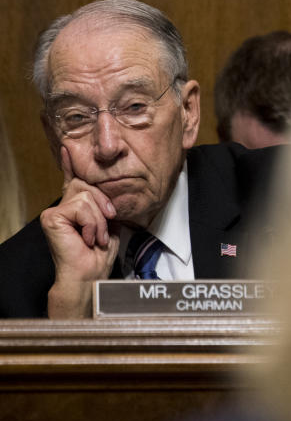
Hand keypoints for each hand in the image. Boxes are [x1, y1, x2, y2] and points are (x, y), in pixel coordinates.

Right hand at [42, 147, 119, 317]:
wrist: (89, 273)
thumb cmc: (99, 253)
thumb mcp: (107, 224)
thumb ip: (103, 206)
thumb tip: (107, 192)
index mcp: (75, 207)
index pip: (72, 180)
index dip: (70, 164)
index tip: (68, 147)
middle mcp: (63, 206)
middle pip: (87, 185)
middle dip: (104, 204)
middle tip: (108, 222)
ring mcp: (55, 211)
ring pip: (87, 196)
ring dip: (99, 219)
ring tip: (96, 236)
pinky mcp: (52, 216)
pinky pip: (81, 207)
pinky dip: (91, 222)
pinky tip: (87, 236)